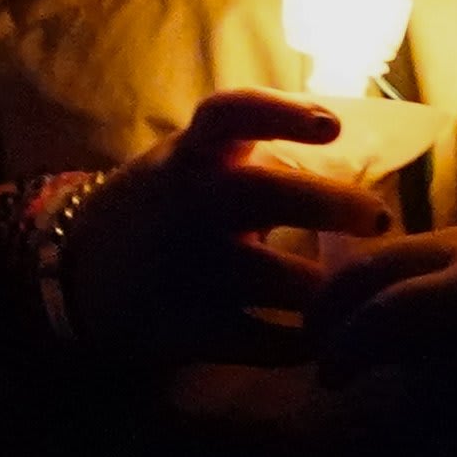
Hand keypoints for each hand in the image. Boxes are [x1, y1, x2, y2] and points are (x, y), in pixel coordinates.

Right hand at [52, 91, 397, 364]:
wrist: (78, 271)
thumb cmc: (173, 205)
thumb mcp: (199, 161)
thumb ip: (264, 149)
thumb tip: (369, 139)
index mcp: (194, 155)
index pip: (230, 115)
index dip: (282, 114)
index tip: (331, 126)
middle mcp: (187, 204)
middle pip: (264, 194)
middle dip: (330, 204)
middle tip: (379, 219)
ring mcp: (181, 267)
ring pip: (273, 277)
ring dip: (325, 285)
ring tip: (355, 289)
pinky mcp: (179, 327)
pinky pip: (261, 341)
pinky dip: (302, 343)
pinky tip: (324, 336)